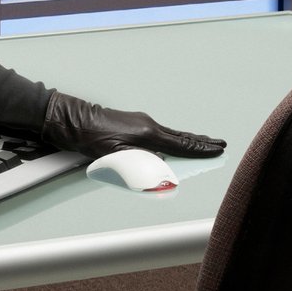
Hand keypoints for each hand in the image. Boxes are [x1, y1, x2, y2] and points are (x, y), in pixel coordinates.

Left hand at [40, 90, 225, 159]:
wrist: (72, 119)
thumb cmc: (90, 137)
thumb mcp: (117, 156)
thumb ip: (142, 164)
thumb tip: (162, 170)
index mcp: (148, 133)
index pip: (182, 144)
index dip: (202, 149)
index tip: (218, 149)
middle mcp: (148, 125)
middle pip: (181, 137)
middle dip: (201, 142)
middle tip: (219, 144)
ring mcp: (140, 123)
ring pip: (171, 135)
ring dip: (188, 141)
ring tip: (201, 143)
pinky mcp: (132, 124)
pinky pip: (160, 134)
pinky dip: (173, 139)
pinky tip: (172, 143)